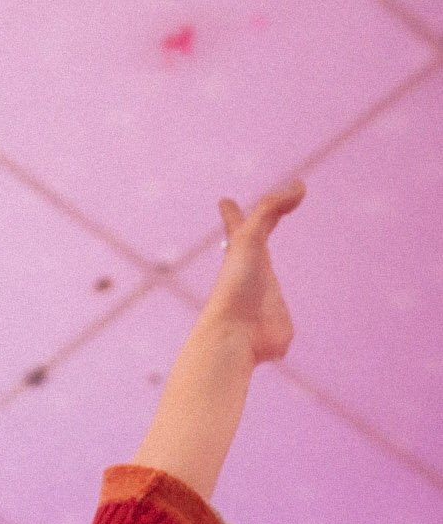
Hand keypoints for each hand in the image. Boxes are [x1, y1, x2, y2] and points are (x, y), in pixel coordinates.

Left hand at [203, 179, 304, 364]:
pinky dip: (282, 327)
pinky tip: (275, 334)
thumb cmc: (236, 286)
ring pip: (267, 292)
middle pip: (251, 257)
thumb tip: (299, 186)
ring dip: (265, 288)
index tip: (224, 203)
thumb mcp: (250, 238)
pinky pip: (283, 323)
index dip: (233, 214)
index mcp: (241, 258)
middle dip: (250, 241)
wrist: (234, 337)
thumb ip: (271, 208)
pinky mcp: (278, 325)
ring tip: (261, 285)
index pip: (238, 228)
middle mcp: (250, 279)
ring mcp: (263, 303)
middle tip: (250, 229)